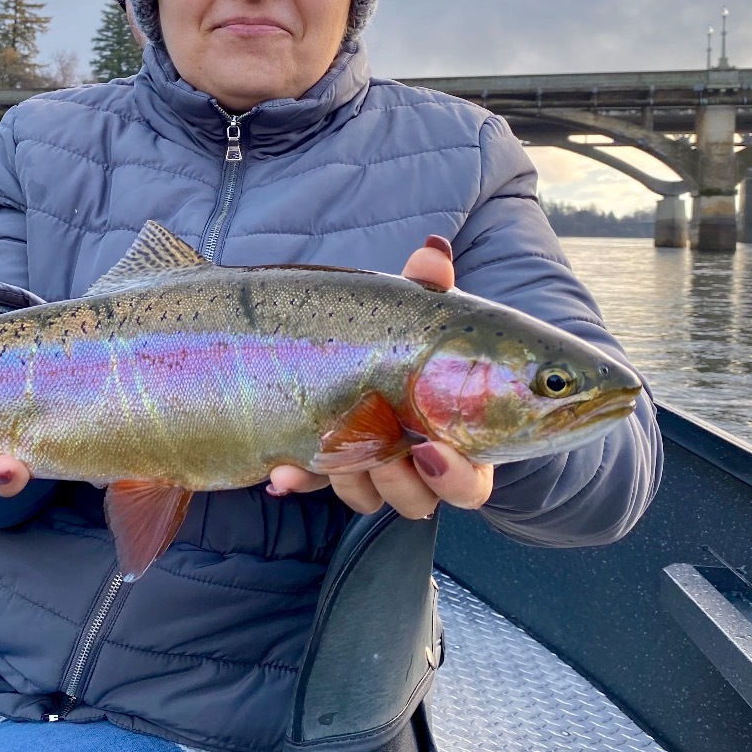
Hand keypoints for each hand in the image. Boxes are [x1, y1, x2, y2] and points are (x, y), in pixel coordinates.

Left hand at [267, 234, 494, 517]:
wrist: (348, 341)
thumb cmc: (407, 337)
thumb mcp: (417, 312)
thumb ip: (429, 288)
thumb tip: (433, 251)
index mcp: (456, 440)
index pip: (472, 481)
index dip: (458, 475)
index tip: (431, 448)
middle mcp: (415, 466)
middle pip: (421, 500)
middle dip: (403, 484)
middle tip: (386, 454)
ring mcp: (369, 468)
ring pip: (370, 498)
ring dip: (355, 478)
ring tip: (337, 449)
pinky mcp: (328, 465)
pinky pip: (315, 484)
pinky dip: (299, 479)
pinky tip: (279, 472)